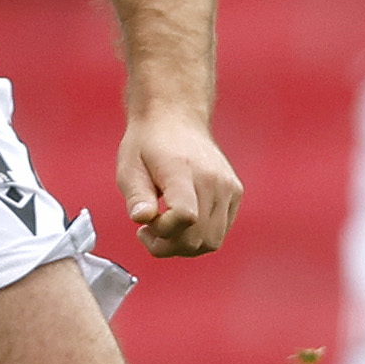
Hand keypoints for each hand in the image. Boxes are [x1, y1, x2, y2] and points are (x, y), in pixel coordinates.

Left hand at [113, 105, 240, 258]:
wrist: (176, 118)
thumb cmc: (148, 145)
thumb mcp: (129, 168)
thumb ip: (135, 196)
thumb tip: (142, 218)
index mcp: (183, 170)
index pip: (184, 216)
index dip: (162, 230)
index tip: (144, 224)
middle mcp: (212, 179)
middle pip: (198, 238)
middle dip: (169, 245)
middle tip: (148, 231)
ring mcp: (228, 186)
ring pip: (212, 241)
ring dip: (184, 245)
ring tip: (164, 227)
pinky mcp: (235, 192)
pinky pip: (219, 232)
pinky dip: (199, 236)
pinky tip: (181, 221)